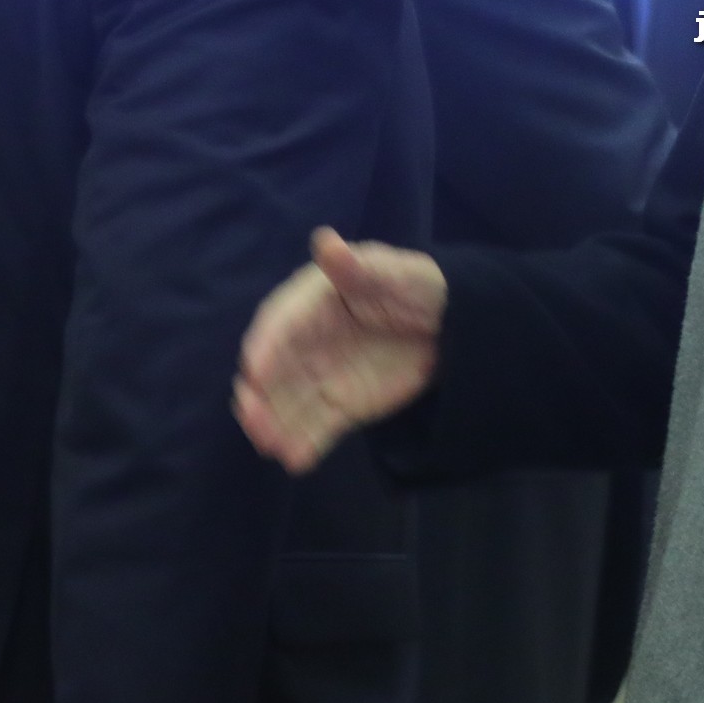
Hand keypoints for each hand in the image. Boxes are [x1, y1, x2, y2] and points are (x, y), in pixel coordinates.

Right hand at [233, 228, 447, 473]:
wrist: (451, 326)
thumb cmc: (417, 286)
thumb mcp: (394, 271)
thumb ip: (356, 266)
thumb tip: (324, 241)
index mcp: (313, 301)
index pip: (282, 323)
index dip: (268, 345)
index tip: (255, 368)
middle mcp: (307, 342)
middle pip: (275, 370)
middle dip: (259, 394)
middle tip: (251, 417)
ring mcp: (322, 376)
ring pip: (289, 403)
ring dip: (274, 423)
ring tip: (269, 445)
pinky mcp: (341, 405)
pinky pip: (317, 426)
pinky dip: (305, 443)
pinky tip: (296, 461)